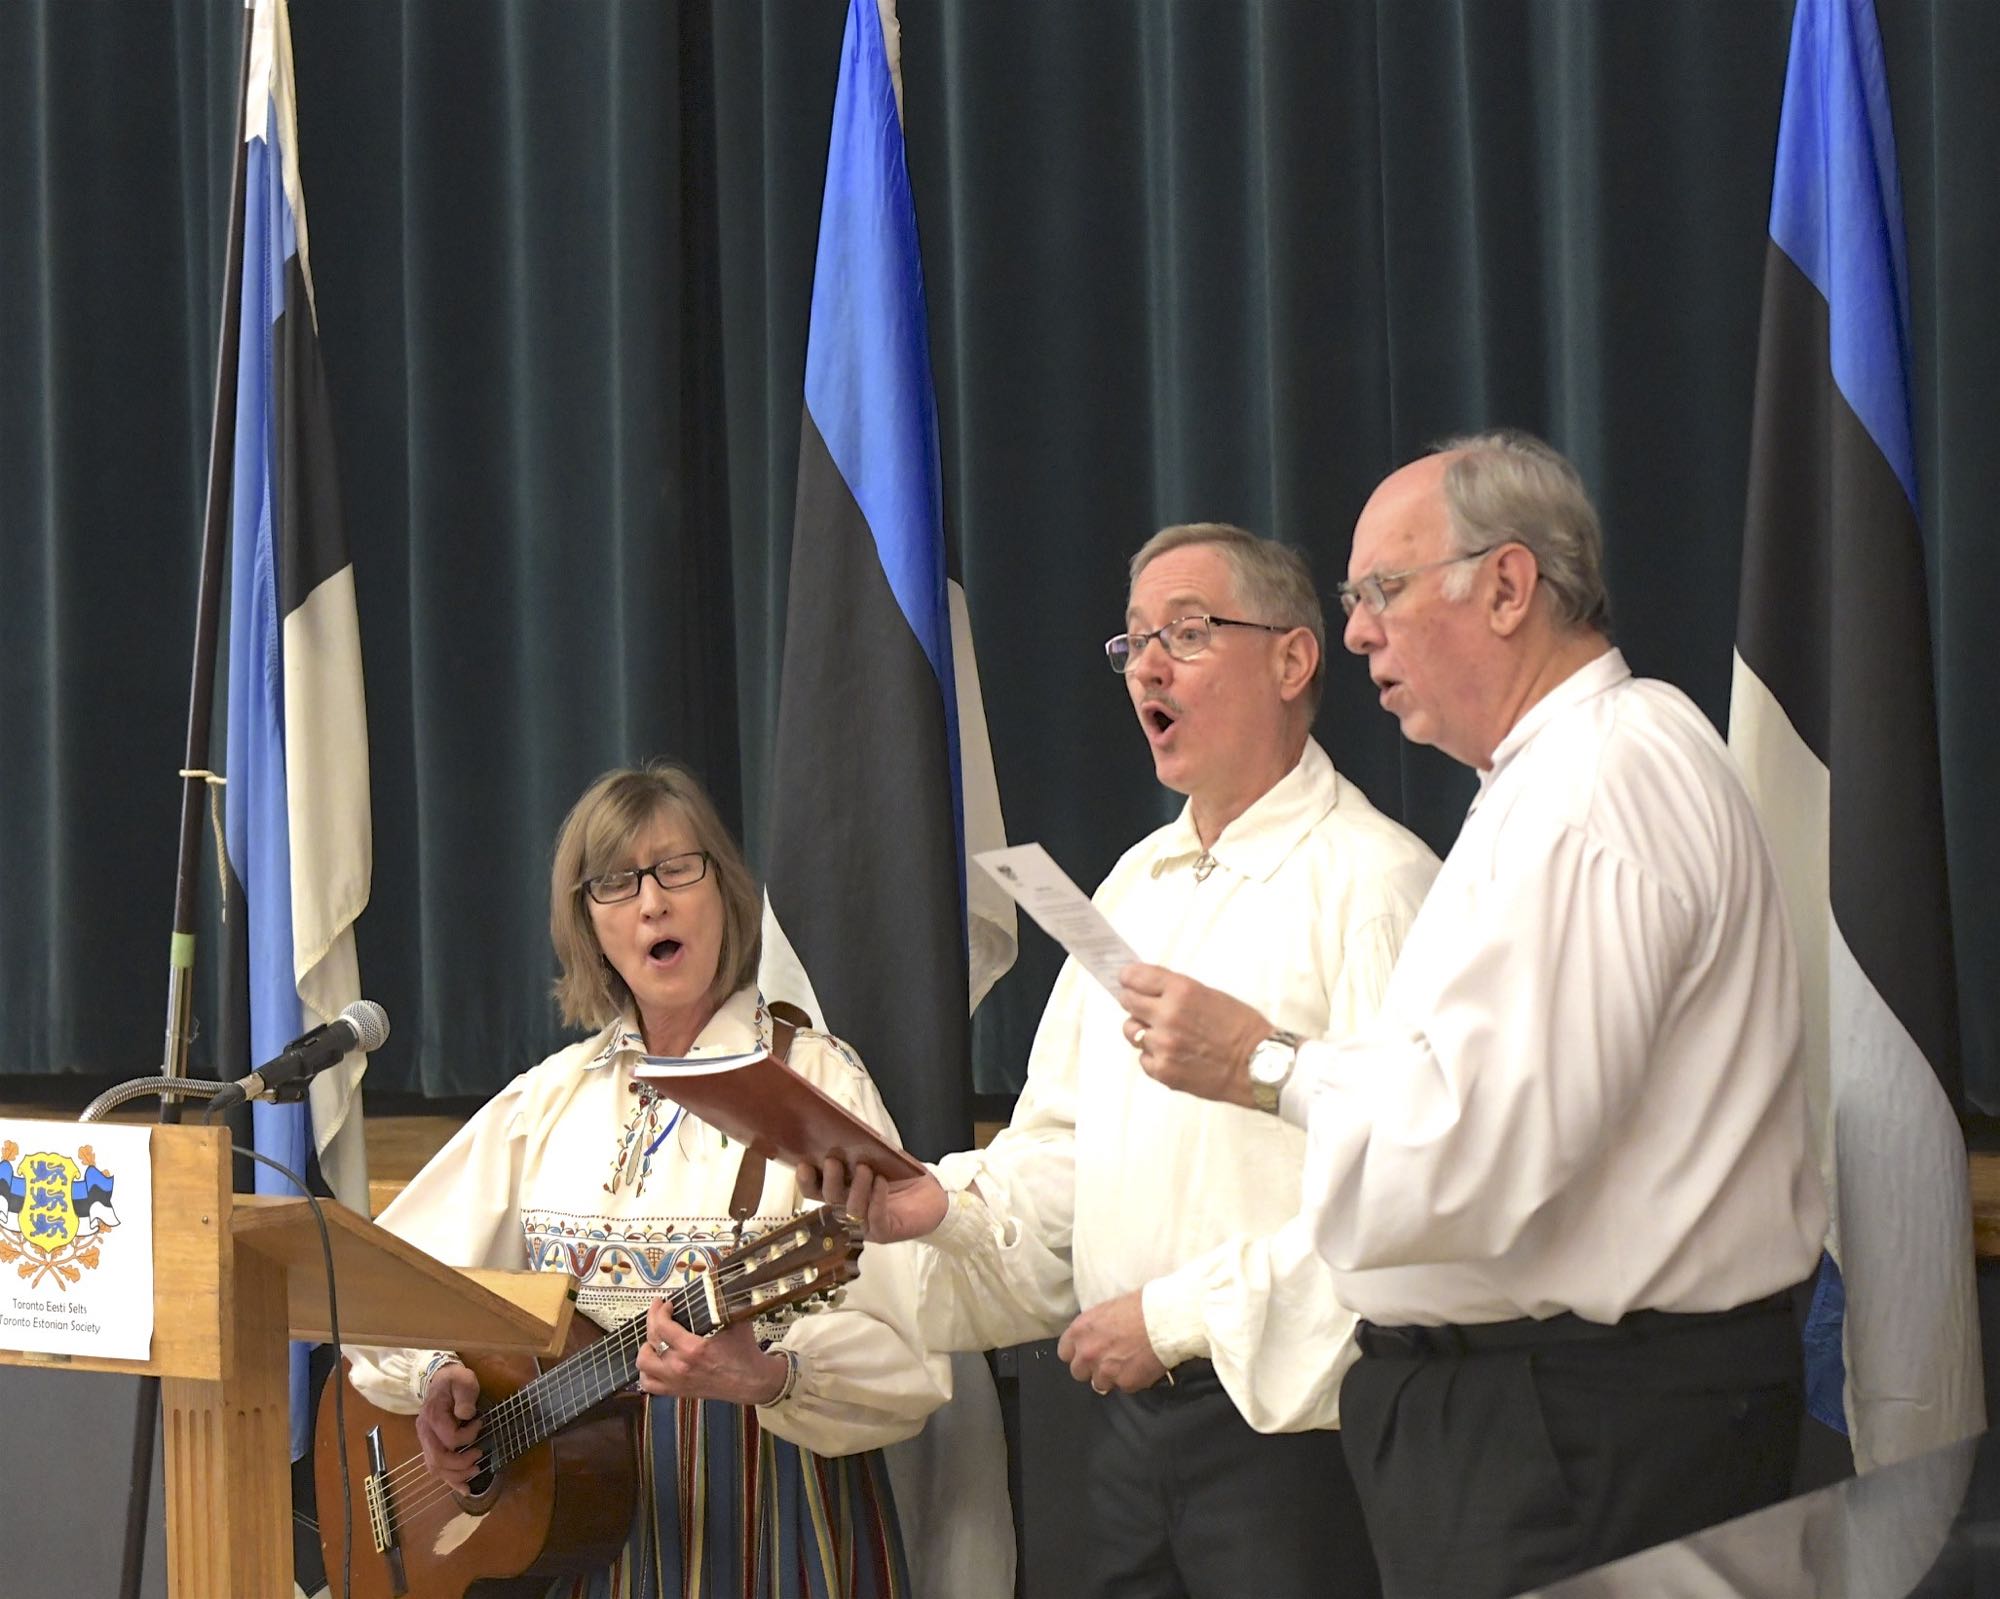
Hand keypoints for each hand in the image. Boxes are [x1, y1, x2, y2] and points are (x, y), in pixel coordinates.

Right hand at [414, 1361, 483, 1489]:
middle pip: (439, 1459)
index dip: (468, 1436)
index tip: (481, 1423)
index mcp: (433, 1415)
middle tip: (480, 1457)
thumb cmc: (454, 1380)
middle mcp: (425, 1432)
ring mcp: (425, 1441)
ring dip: (456, 1475)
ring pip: (435, 1468)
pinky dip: (450, 1480)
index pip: (449, 1438)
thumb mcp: (463, 1379)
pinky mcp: (430, 1447)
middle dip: (461, 1463)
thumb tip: (466, 1415)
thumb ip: (465, 1395)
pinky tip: (464, 1488)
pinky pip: (436, 1468)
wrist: (439, 1380)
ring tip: (476, 1471)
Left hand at [638, 1303, 788, 1406]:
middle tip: (659, 1310)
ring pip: (644, 1362)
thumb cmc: (744, 1350)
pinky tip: (655, 1360)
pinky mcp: (676, 1391)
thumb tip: (716, 1282)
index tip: (667, 1304)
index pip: (662, 1326)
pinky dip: (646, 1371)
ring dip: (647, 1347)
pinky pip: (648, 1384)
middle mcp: (680, 1366)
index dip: (660, 1310)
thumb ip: (723, 1303)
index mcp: (693, 1348)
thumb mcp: (736, 1321)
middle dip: (652, 1319)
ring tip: (656, 1337)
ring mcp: (676, 1381)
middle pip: (651, 1339)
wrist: (751, 1381)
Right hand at [797, 1157, 947, 1243]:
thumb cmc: (900, 1177)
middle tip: (833, 1160)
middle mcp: (848, 1211)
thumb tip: (843, 1131)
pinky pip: (876, 1218)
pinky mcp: (885, 1232)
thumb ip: (859, 1152)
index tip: (803, 1163)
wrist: (932, 1195)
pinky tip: (882, 1182)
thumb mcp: (878, 1159)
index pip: (814, 1191)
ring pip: (851, 1210)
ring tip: (865, 1168)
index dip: (806, 1180)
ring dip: (856, 1188)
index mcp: (840, 1193)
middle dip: (830, 1179)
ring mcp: (865, 1225)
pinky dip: (877, 1199)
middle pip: (830, 1199)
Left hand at [1056, 1290, 1168, 1393]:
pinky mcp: (1125, 1383)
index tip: (1086, 1352)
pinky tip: (1141, 1365)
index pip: (1064, 1352)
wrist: (1165, 1319)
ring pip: (1100, 1383)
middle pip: (1078, 1372)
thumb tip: (1091, 1338)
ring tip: (1127, 1363)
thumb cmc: (1140, 1307)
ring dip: (1110, 1377)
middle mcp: (1088, 1353)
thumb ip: (1092, 1329)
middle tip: (1108, 1360)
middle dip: (1091, 1368)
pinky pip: (1124, 1387)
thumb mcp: (1106, 1310)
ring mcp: (1105, 1371)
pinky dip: (1132, 1379)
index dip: (1077, 1353)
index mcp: (1080, 1331)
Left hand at [1119, 963, 1270, 1109]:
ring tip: (1164, 1035)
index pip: (1135, 977)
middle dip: (1133, 1002)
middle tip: (1142, 1006)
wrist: (1258, 1065)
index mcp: (1182, 991)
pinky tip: (1173, 1055)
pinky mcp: (1163, 1070)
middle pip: (1127, 1001)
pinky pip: (1142, 1058)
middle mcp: (1168, 1015)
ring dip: (1142, 1031)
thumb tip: (1147, 989)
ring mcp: (1163, 1045)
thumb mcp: (1210, 995)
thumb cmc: (1241, 1028)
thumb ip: (1176, 992)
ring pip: (1131, 1031)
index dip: (1129, 978)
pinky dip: (1153, 1056)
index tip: (1127, 980)